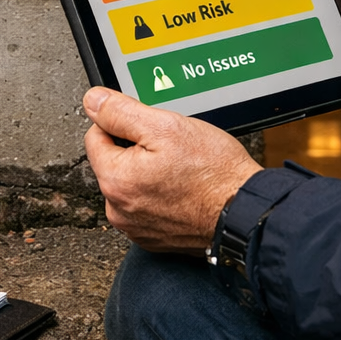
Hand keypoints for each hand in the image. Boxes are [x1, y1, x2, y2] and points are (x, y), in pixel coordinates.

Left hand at [83, 87, 261, 252]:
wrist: (246, 214)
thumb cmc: (214, 175)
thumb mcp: (166, 127)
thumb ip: (121, 112)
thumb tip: (93, 101)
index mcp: (115, 181)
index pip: (96, 136)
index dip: (123, 123)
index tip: (149, 127)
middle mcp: (119, 210)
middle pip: (114, 162)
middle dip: (137, 150)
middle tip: (171, 149)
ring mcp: (136, 227)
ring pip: (132, 184)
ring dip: (149, 173)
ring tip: (181, 170)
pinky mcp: (154, 238)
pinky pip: (147, 206)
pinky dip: (161, 195)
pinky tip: (183, 189)